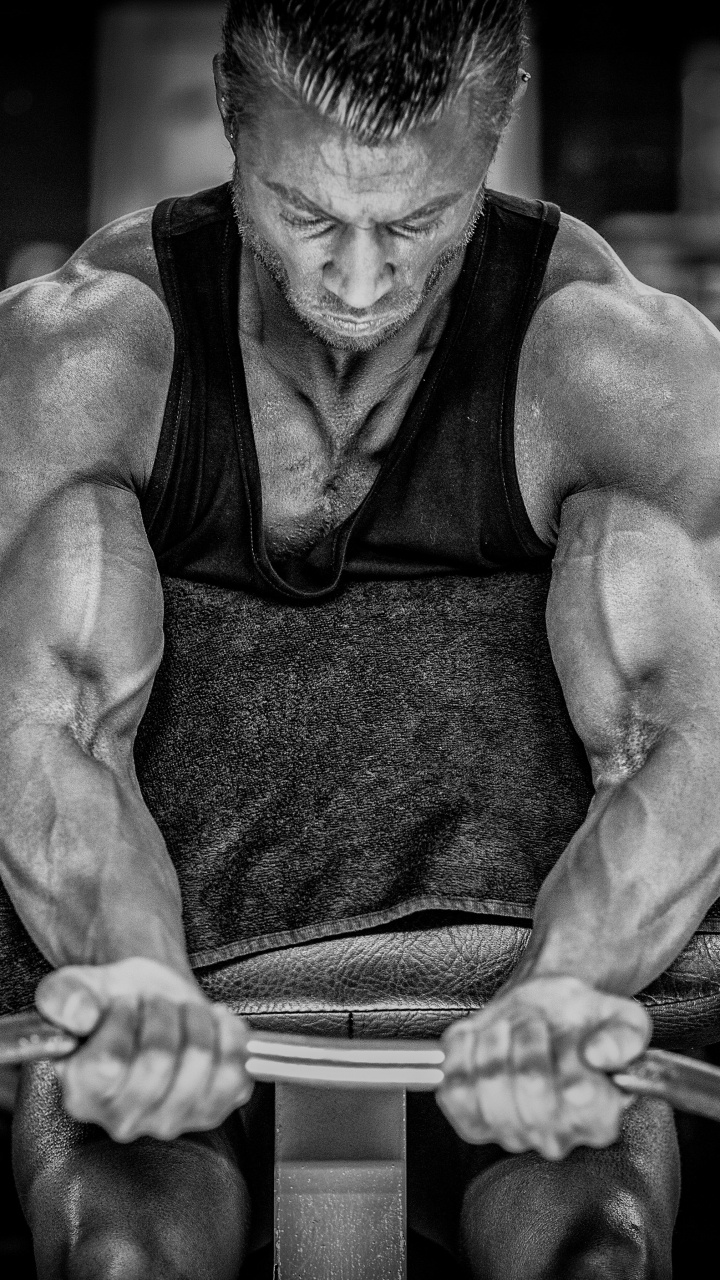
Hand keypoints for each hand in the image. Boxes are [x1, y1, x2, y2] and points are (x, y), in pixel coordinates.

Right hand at [35, 957, 252, 1141]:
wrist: (152, 1002)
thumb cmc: (114, 1002)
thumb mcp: (77, 987)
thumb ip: (64, 996)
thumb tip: (79, 1014)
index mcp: (82, 1093)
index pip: (111, 1061)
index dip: (124, 1019)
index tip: (125, 1003)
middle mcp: (124, 1119)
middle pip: (159, 1059)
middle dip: (162, 1011)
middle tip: (155, 1003)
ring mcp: (171, 1119)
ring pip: (200, 1060)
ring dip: (195, 1018)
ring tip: (181, 1013)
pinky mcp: (213, 1109)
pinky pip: (235, 1069)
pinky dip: (228, 1033)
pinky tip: (211, 1024)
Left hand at [436, 975, 650, 1159]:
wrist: (546, 1014)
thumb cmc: (582, 1022)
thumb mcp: (622, 1018)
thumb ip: (625, 1036)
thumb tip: (601, 1054)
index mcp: (599, 1119)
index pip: (577, 1094)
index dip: (567, 1054)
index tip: (570, 1036)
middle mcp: (555, 1136)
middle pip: (531, 1084)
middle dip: (530, 1036)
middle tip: (537, 1021)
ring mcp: (510, 1132)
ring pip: (489, 1080)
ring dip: (496, 1038)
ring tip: (511, 1027)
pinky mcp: (471, 1120)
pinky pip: (455, 1085)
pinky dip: (463, 1051)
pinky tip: (483, 1038)